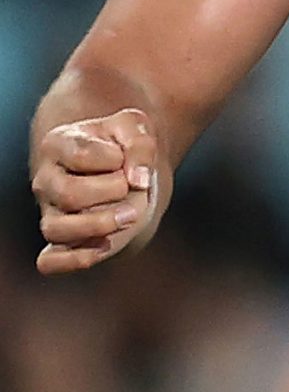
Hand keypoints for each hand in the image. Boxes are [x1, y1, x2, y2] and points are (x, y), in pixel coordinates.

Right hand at [32, 108, 161, 274]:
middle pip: (69, 195)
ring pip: (56, 230)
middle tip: (133, 188)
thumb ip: (140, 144)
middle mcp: (46, 181)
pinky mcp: (60, 242)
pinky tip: (105, 247)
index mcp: (58, 145)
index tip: (126, 157)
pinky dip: (74, 261)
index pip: (81, 154)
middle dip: (112, 192)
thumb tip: (137, 180)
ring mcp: (50, 213)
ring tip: (130, 215)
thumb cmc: (126, 148)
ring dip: (100, 226)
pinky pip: (50, 262)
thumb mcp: (137, 128)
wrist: (128, 175)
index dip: (115, 158)